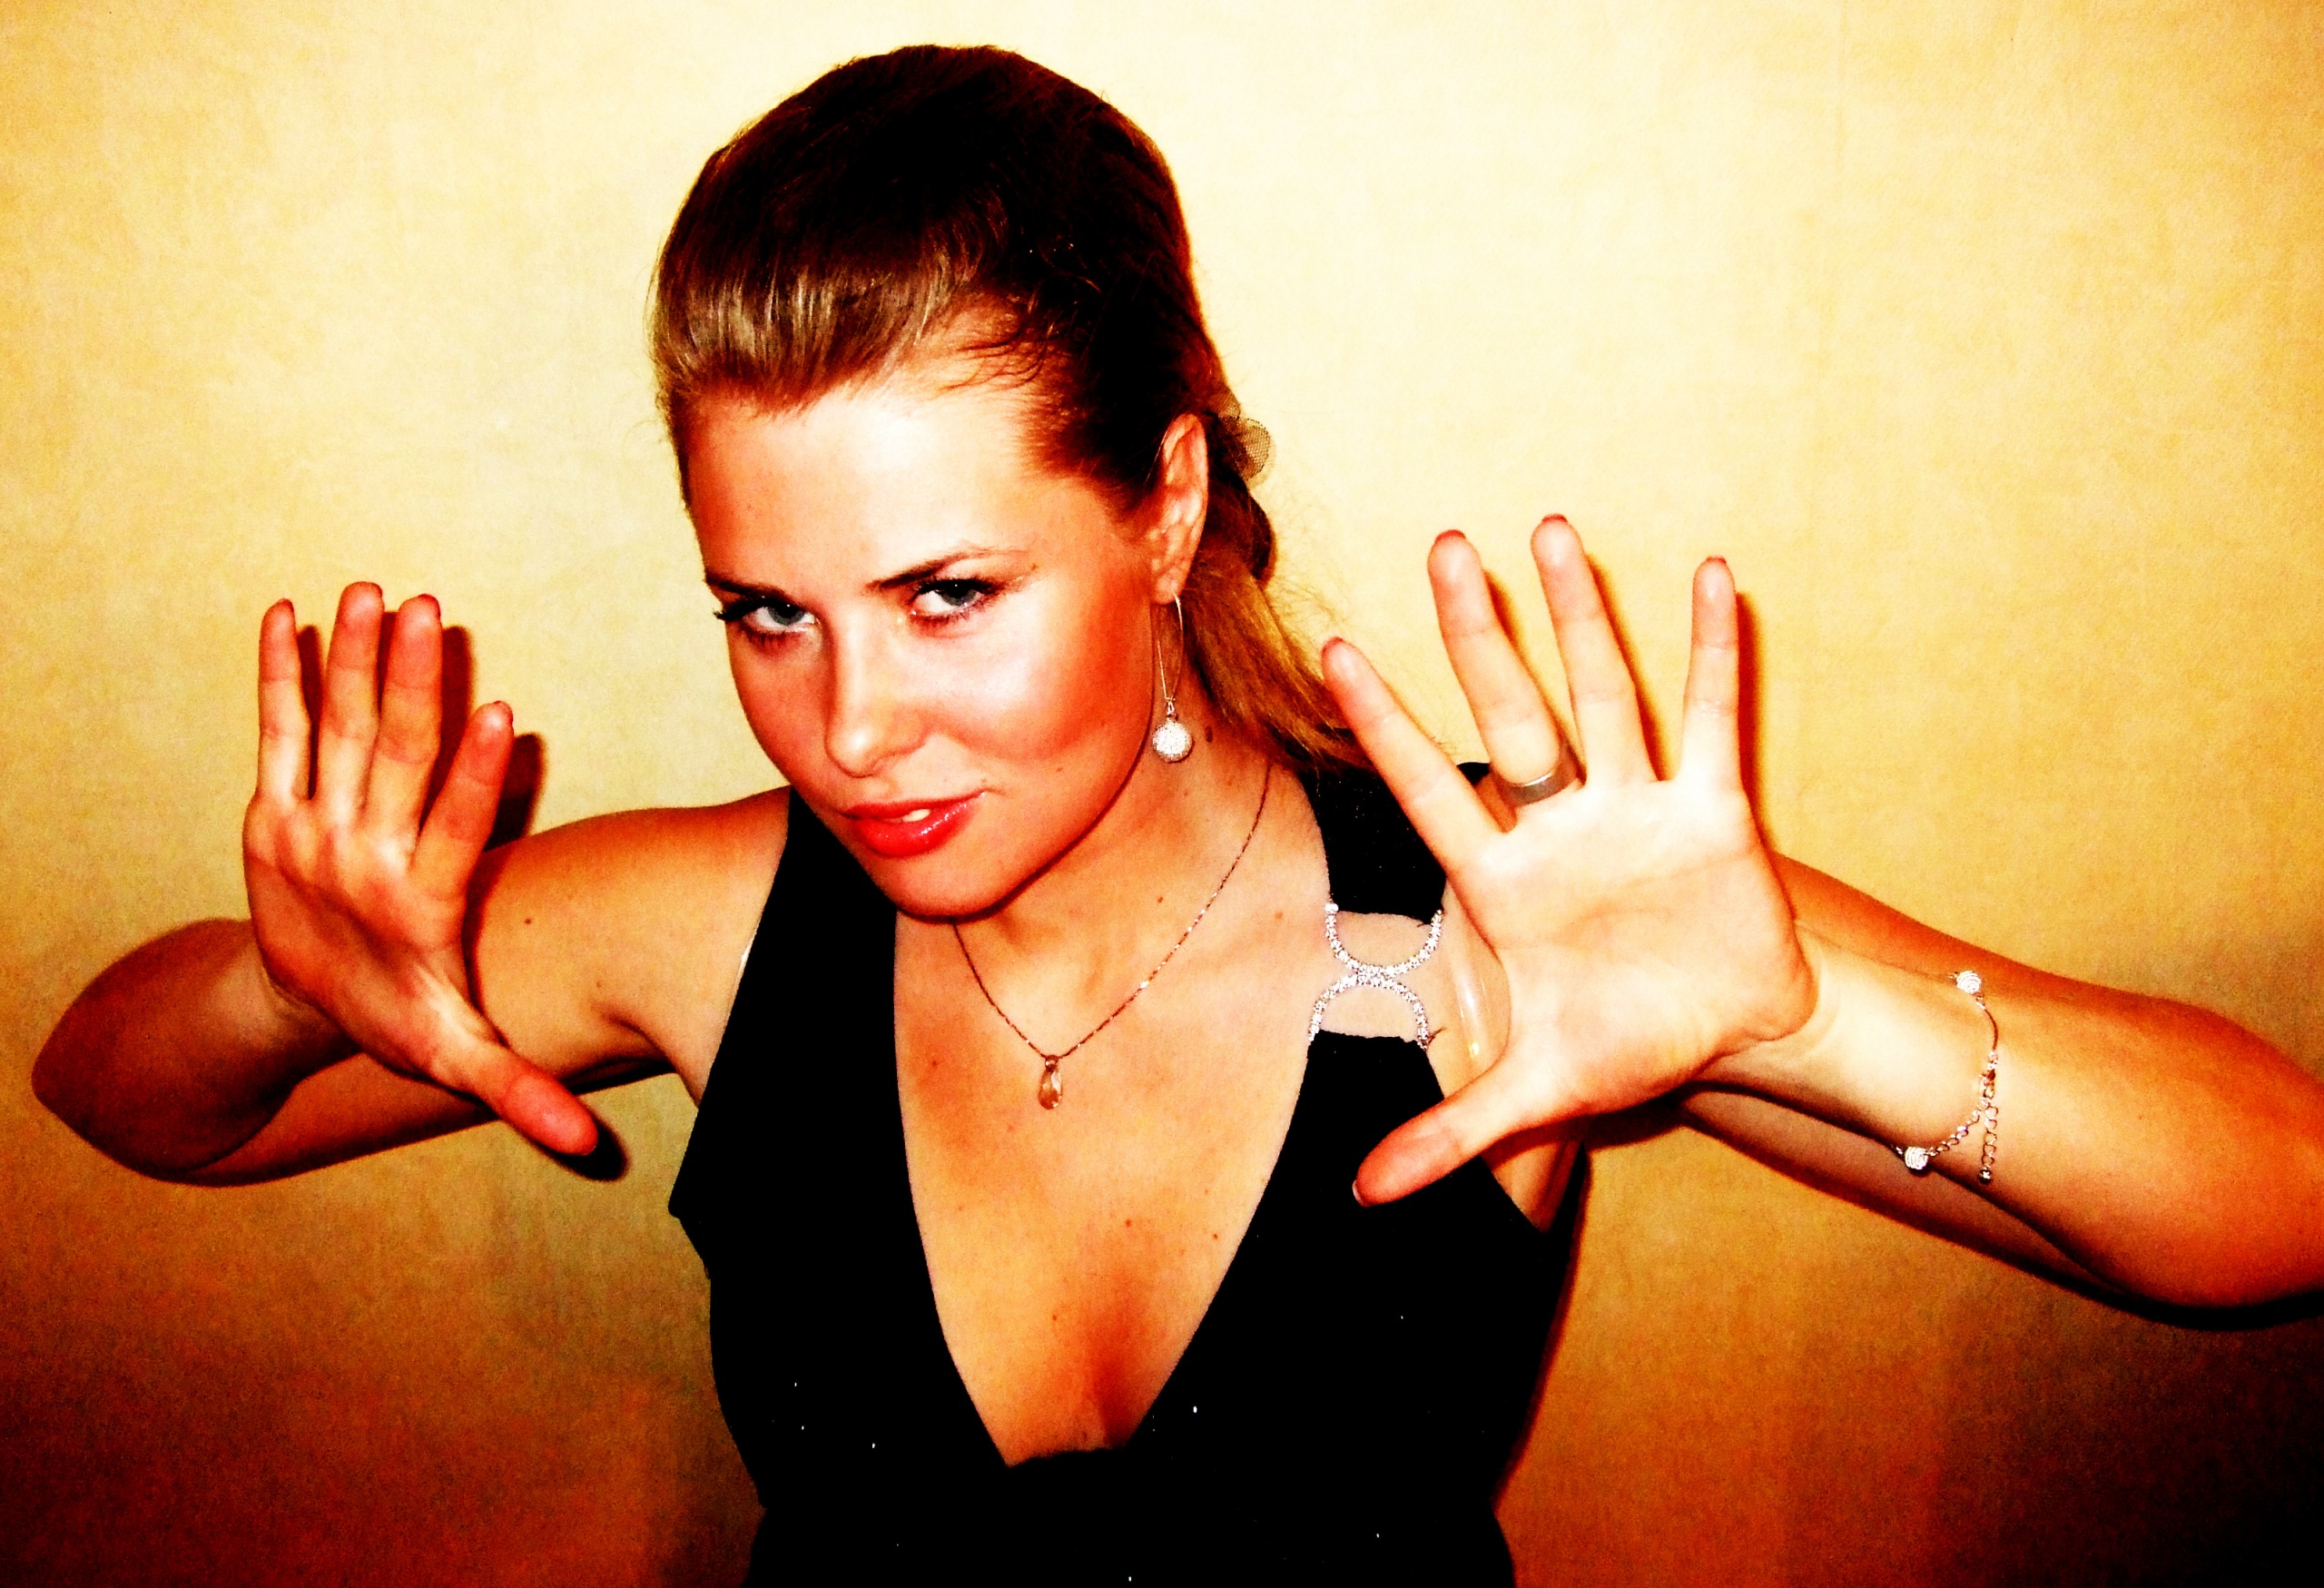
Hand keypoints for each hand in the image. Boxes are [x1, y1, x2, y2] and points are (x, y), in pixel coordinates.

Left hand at [241, 584, 596, 1155]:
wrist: (287, 1008)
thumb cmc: (397, 1018)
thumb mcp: (455, 1054)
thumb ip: (516, 1091)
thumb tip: (582, 1148)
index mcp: (417, 908)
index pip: (451, 834)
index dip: (475, 776)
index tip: (498, 713)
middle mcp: (359, 862)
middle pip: (389, 762)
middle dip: (409, 684)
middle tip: (428, 613)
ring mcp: (307, 831)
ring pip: (334, 736)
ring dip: (350, 661)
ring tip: (371, 593)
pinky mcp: (270, 811)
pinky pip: (276, 735)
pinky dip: (279, 676)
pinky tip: (290, 617)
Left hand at [1323, 518, 1814, 1203]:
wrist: (1737, 1032)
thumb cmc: (1631, 1044)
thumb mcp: (1539, 1092)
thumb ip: (1454, 1133)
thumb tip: (1362, 1201)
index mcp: (1505, 881)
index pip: (1430, 787)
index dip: (1385, 723)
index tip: (1335, 649)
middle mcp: (1562, 825)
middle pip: (1512, 713)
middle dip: (1479, 635)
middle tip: (1444, 548)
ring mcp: (1636, 806)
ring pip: (1604, 693)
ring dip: (1584, 615)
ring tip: (1552, 526)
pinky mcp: (1712, 808)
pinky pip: (1711, 719)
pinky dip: (1712, 654)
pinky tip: (1709, 576)